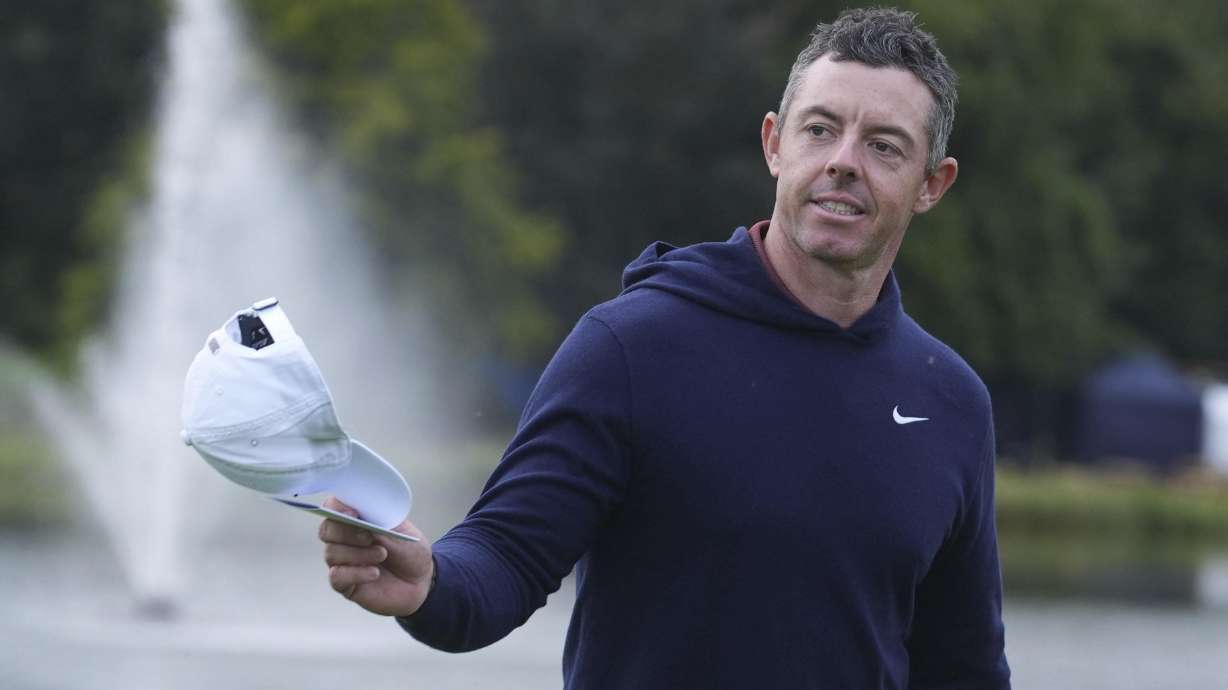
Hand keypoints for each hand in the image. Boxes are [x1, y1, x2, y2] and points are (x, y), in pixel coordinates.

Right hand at [319, 496, 434, 616]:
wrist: (420, 580)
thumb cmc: (410, 551)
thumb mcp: (403, 535)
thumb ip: (381, 528)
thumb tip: (365, 522)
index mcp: (357, 518)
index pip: (333, 506)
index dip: (337, 507)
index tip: (353, 513)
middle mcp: (344, 538)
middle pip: (327, 530)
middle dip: (347, 532)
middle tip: (370, 537)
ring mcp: (342, 561)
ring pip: (332, 553)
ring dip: (358, 554)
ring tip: (382, 554)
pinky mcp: (345, 583)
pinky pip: (336, 577)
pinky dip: (356, 573)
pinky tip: (375, 573)